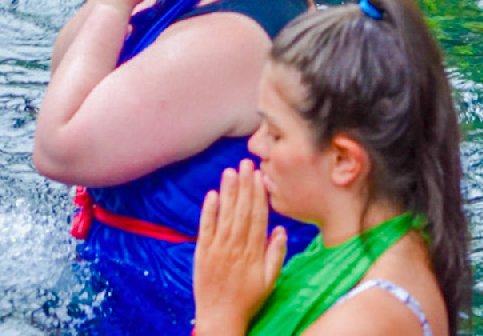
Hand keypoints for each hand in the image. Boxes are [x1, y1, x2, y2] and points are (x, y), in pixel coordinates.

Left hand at [194, 160, 286, 335]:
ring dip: (228, 192)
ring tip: (231, 171)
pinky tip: (212, 195)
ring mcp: (218, 249)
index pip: (258, 217)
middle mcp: (236, 248)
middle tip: (246, 163)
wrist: (220, 317)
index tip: (260, 176)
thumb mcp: (270, 280)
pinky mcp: (202, 253)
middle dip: (244, 186)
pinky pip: (206, 228)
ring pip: (225, 216)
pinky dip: (209, 211)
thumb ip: (276, 254)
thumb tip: (280, 229)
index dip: (259, 195)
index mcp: (254, 253)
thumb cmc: (248, 300)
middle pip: (242, 211)